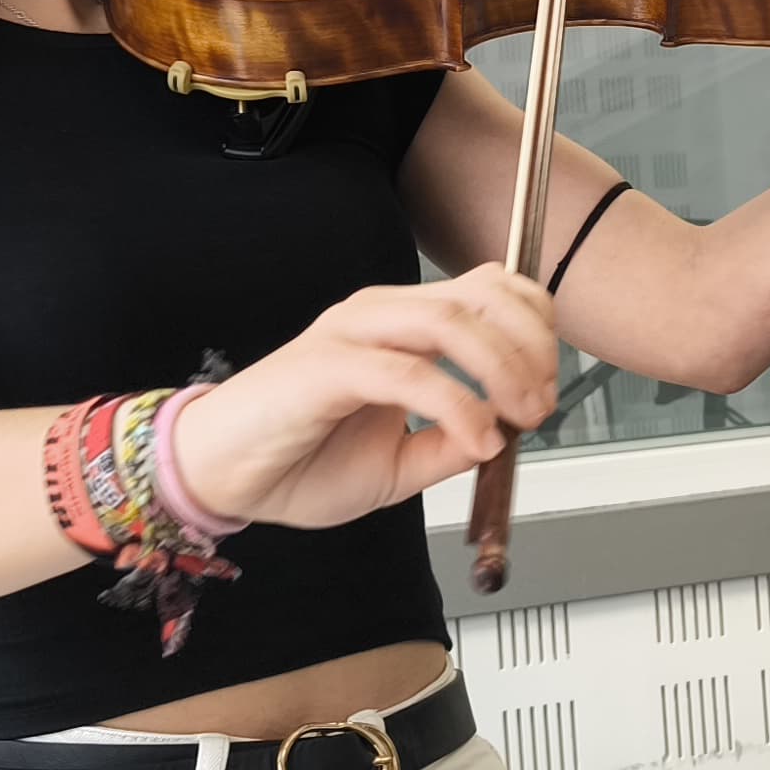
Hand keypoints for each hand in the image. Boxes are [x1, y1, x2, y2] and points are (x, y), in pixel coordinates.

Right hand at [163, 264, 559, 529]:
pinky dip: (457, 406)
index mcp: (400, 325)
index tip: (549, 386)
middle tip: (543, 403)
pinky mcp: (327, 367)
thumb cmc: (297, 462)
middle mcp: (380, 316)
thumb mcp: (400, 465)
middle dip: (531, 344)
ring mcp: (352, 334)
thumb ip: (451, 445)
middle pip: (483, 294)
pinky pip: (410, 374)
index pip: (490, 291)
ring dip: (502, 369)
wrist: (221, 478)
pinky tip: (475, 439)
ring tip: (520, 418)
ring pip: (452, 321)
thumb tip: (505, 436)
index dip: (535, 328)